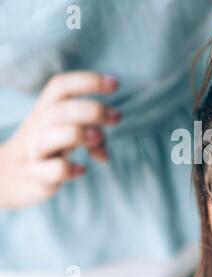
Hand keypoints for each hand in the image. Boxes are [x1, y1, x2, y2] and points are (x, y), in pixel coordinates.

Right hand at [0, 72, 120, 208]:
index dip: (88, 81)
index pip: (61, 86)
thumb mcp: (68, 136)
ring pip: (49, 139)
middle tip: (117, 117)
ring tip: (98, 139)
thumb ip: (91, 138)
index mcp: (46, 110)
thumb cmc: (48, 149)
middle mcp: (38, 127)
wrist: (7, 176)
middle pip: (60, 111)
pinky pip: (50, 171)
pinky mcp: (36, 176)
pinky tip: (82, 169)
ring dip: (77, 135)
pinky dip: (68, 169)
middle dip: (92, 111)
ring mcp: (35, 152)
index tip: (115, 85)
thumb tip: (105, 156)